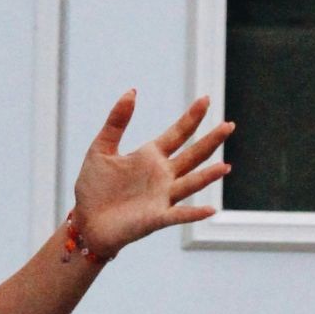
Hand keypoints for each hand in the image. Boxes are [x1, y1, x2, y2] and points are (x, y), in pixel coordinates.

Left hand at [72, 92, 231, 257]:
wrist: (85, 221)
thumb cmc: (93, 187)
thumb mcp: (101, 148)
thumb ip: (116, 121)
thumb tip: (132, 91)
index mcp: (151, 156)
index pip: (178, 133)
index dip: (192, 117)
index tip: (205, 99)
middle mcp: (163, 175)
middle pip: (193, 155)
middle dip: (211, 141)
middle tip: (229, 125)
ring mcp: (163, 197)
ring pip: (191, 184)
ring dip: (208, 176)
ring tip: (225, 167)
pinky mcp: (156, 218)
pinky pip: (179, 215)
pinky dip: (194, 213)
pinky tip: (210, 210)